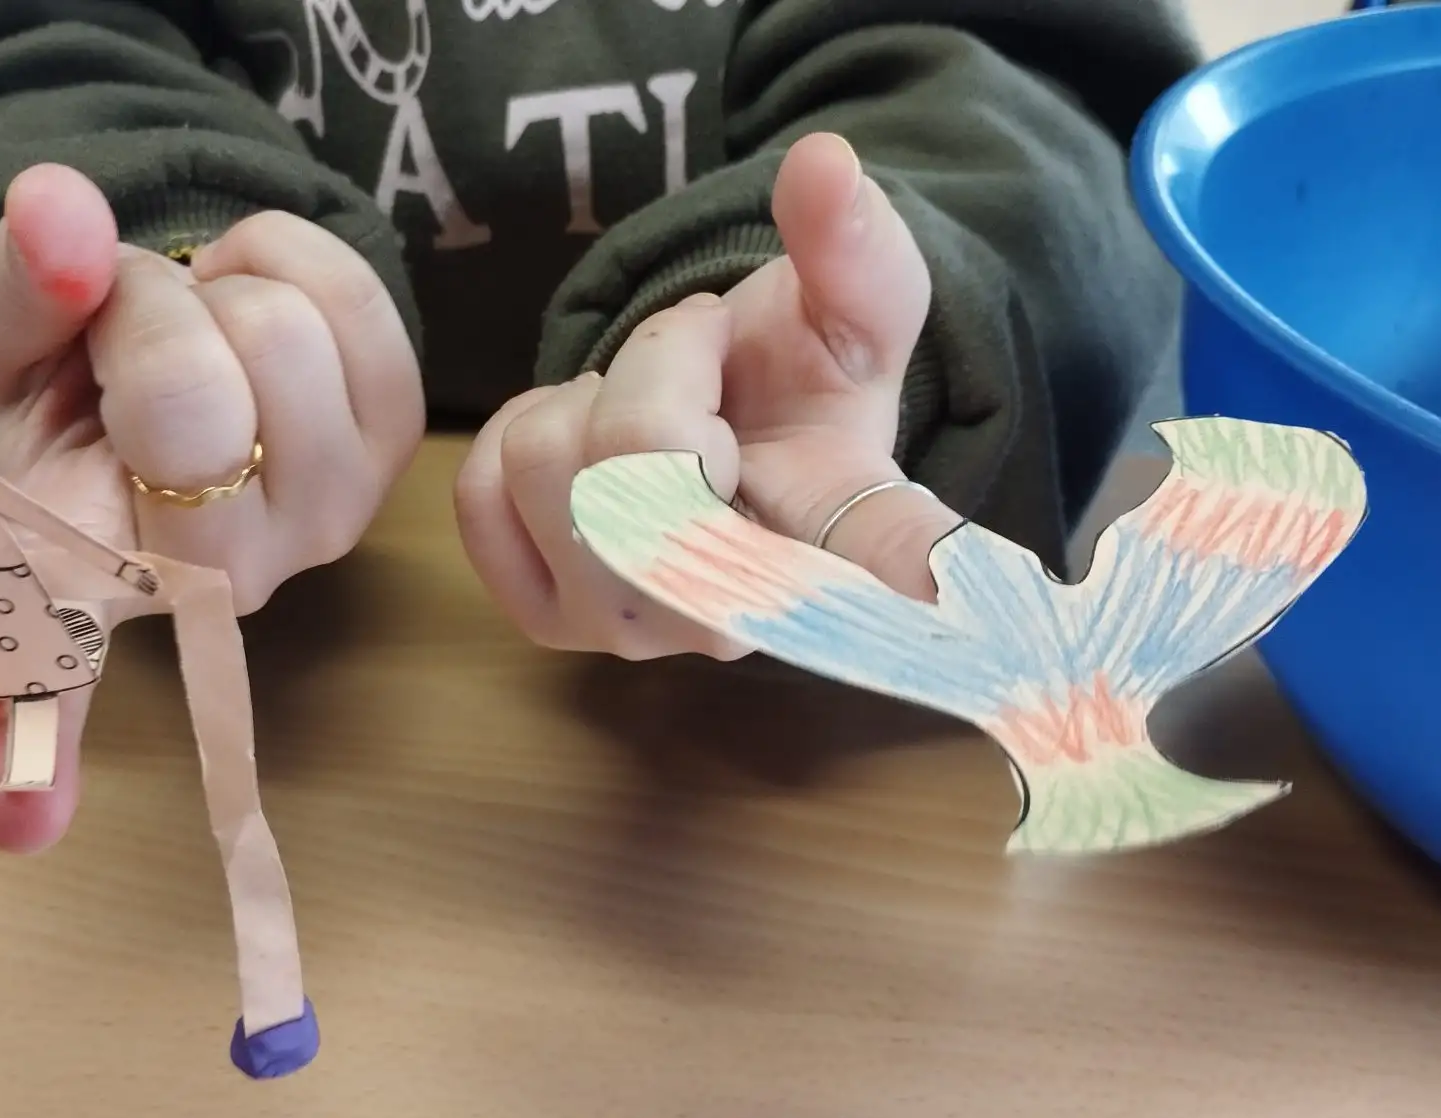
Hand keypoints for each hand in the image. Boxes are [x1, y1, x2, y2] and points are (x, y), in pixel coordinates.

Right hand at [0, 163, 421, 852]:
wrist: (177, 327)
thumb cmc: (73, 360)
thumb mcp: (6, 326)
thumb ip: (15, 277)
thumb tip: (63, 215)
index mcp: (81, 567)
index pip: (42, 661)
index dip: (30, 728)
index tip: (19, 820)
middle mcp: (210, 574)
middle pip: (185, 406)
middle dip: (142, 321)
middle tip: (121, 336)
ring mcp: (319, 514)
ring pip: (275, 337)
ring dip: (214, 288)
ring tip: (189, 324)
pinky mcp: (396, 437)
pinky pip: (350, 300)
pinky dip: (283, 258)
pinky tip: (250, 299)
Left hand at [456, 133, 961, 658]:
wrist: (724, 437)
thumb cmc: (799, 383)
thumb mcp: (847, 305)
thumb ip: (849, 241)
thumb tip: (826, 164)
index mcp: (849, 531)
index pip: (896, 554)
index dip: (922, 569)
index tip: (957, 590)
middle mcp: (747, 611)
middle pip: (649, 466)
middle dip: (661, 362)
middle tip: (703, 367)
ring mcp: (639, 629)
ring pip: (553, 464)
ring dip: (590, 395)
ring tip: (647, 409)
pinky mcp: (548, 620)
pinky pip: (484, 488)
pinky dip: (523, 436)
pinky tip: (585, 451)